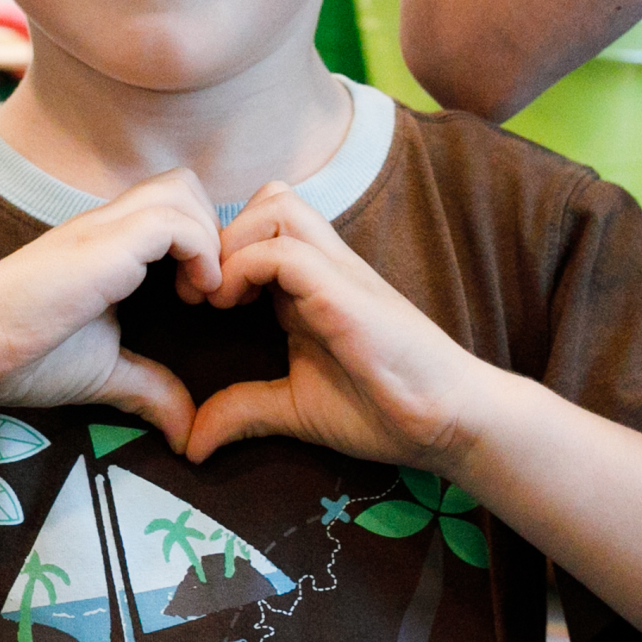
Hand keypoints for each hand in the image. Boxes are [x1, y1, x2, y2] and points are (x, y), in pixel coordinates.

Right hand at [0, 171, 213, 441]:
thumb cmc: (25, 358)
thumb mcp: (106, 373)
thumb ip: (150, 389)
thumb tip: (188, 431)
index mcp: (108, 244)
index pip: (172, 206)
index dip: (201, 242)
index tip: (202, 299)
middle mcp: (108, 224)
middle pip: (183, 183)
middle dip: (211, 229)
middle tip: (206, 289)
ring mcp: (103, 228)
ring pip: (182, 189)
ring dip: (207, 238)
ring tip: (200, 294)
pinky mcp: (102, 244)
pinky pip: (172, 220)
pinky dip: (198, 251)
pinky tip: (190, 297)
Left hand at [181, 186, 498, 473]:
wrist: (449, 422)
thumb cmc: (383, 410)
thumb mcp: (294, 408)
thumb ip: (244, 410)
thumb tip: (192, 443)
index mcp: (312, 285)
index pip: (262, 226)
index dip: (221, 249)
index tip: (195, 299)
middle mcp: (326, 266)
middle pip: (270, 198)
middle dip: (222, 234)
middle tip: (200, 292)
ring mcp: (339, 273)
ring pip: (278, 205)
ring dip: (233, 242)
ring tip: (217, 297)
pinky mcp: (345, 292)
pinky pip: (287, 251)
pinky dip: (245, 267)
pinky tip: (232, 306)